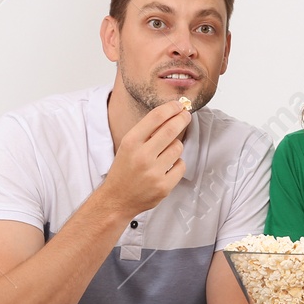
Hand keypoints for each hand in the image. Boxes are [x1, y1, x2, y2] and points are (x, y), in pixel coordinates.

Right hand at [100, 99, 189, 217]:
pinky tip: (167, 167)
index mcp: (131, 142)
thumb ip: (147, 132)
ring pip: (178, 147)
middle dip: (182, 119)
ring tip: (165, 152)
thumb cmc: (124, 169)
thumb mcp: (128, 146)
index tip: (178, 105)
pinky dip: (177, 164)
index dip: (171, 108)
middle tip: (186, 115)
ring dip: (175, 146)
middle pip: (171, 129)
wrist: (117, 199)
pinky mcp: (164, 186)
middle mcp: (142, 156)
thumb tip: (171, 115)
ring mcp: (154, 172)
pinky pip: (181, 165)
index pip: (156, 117)